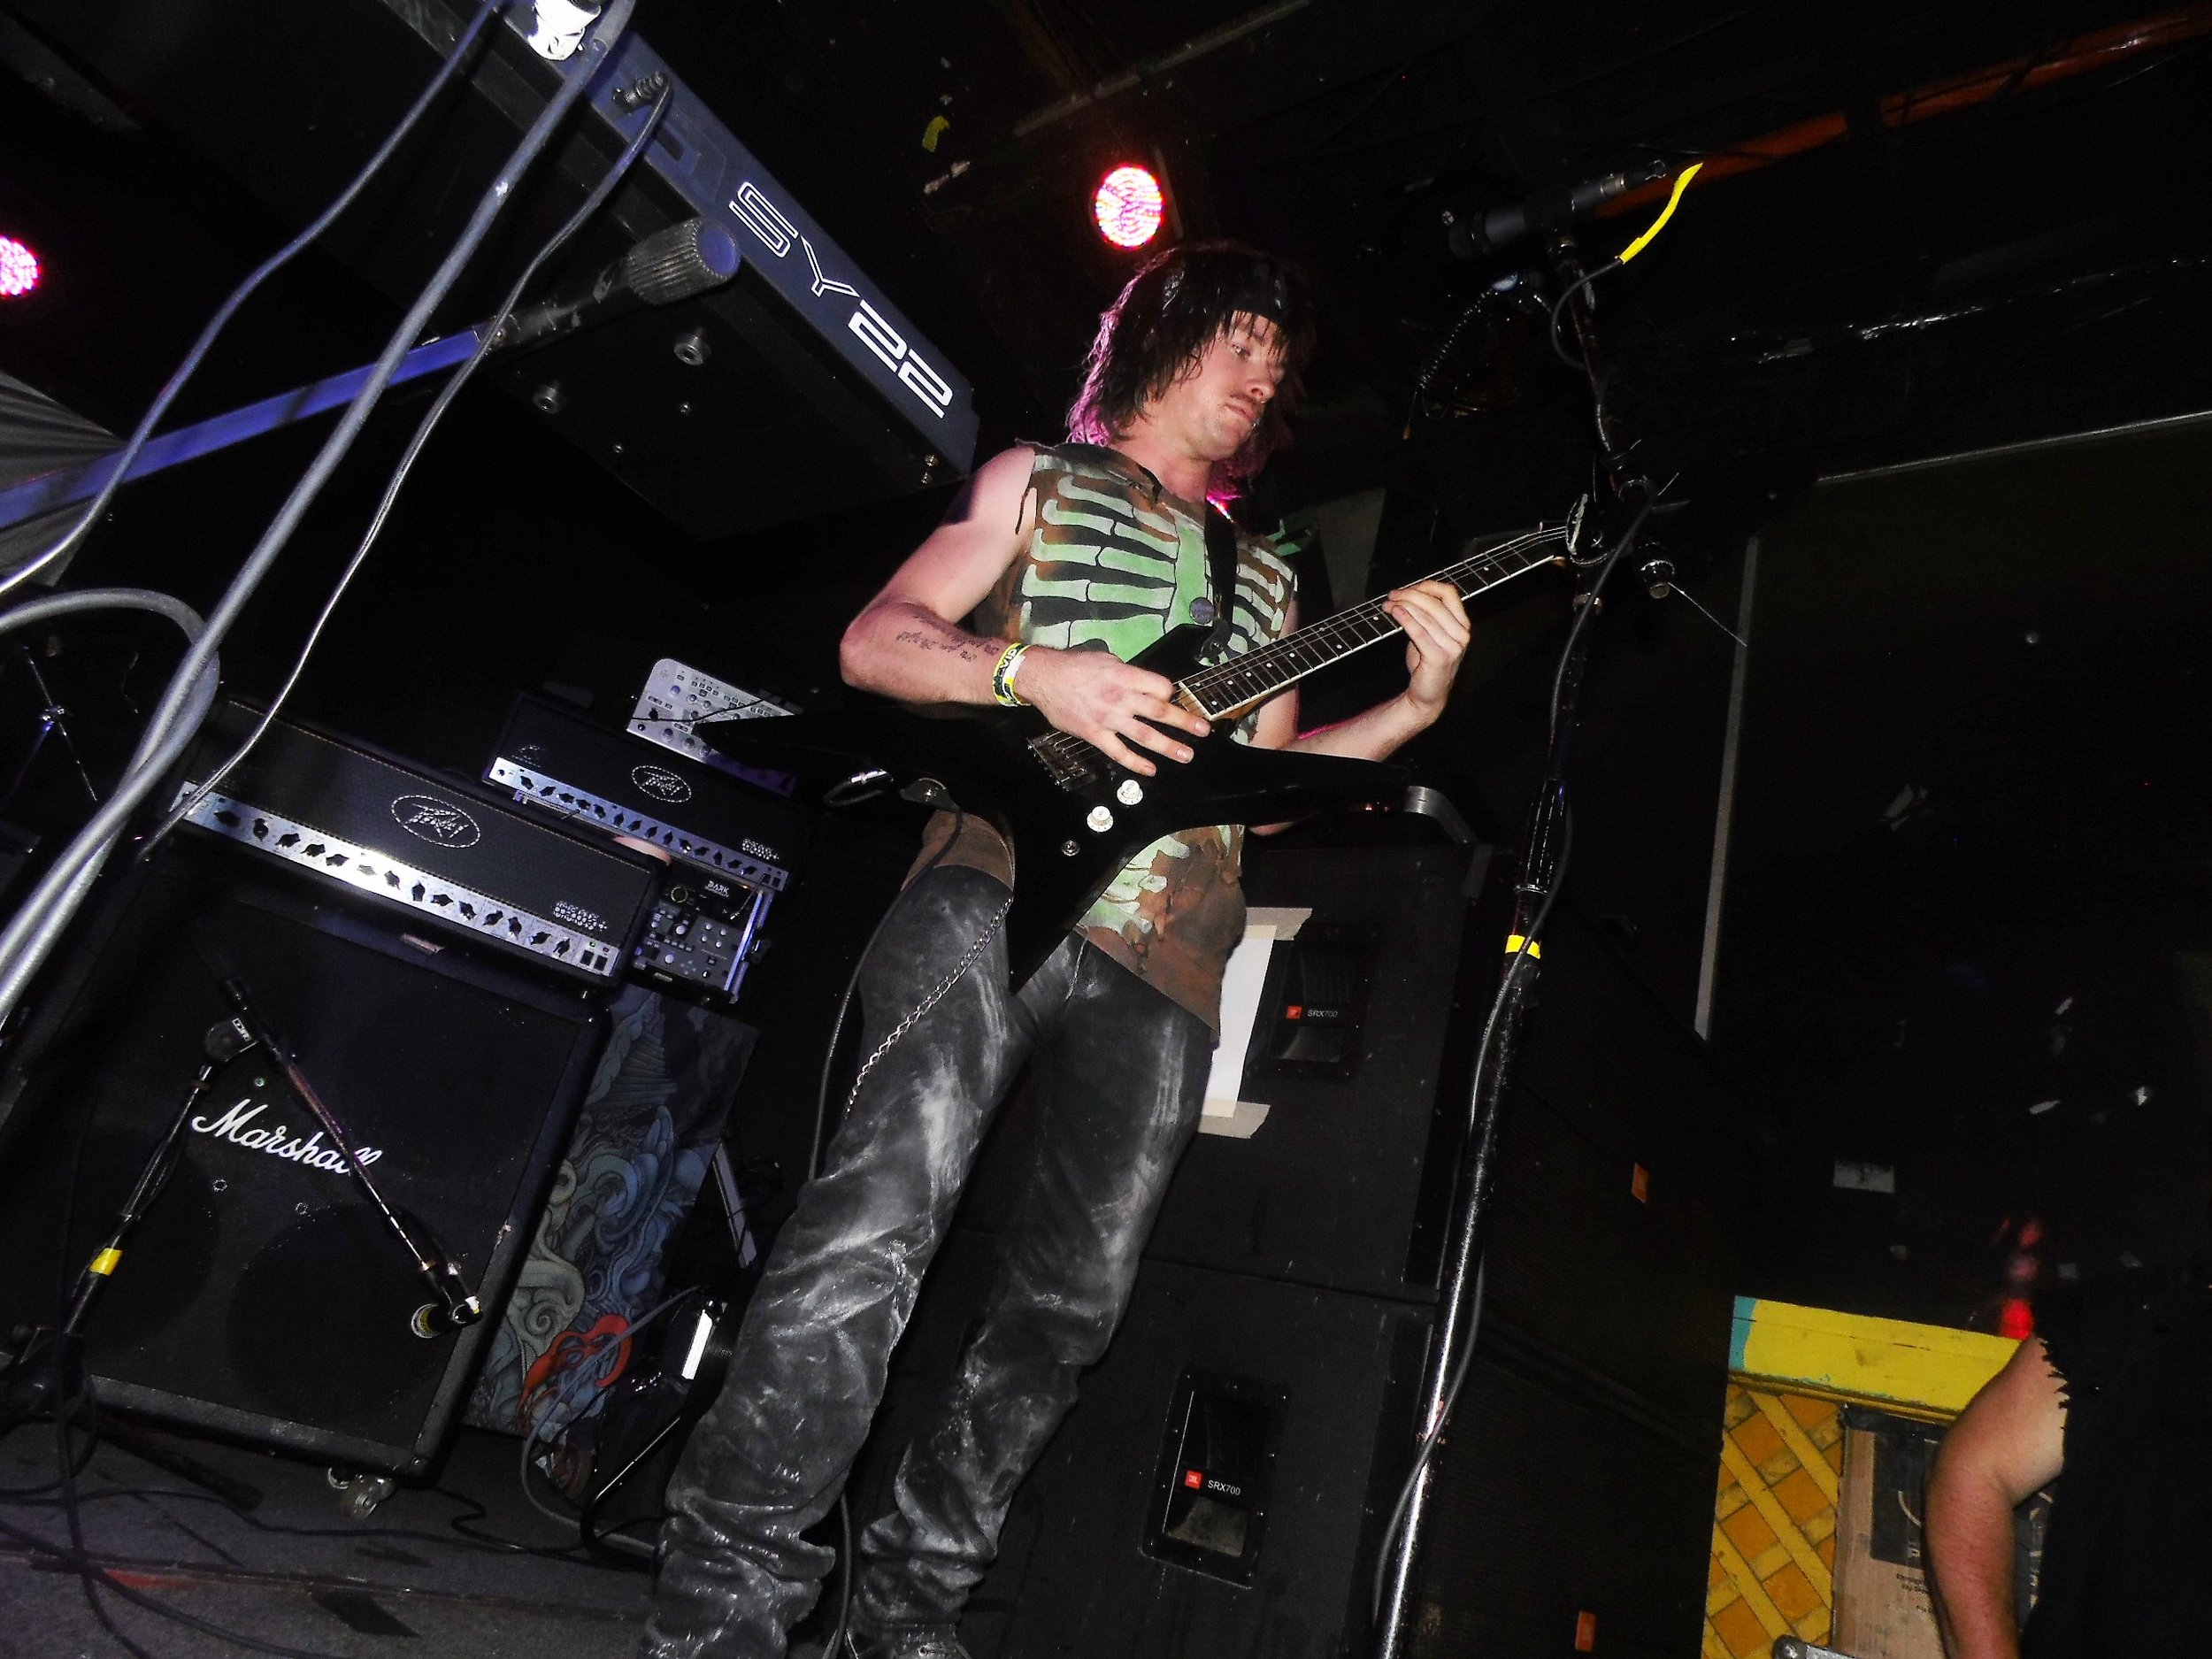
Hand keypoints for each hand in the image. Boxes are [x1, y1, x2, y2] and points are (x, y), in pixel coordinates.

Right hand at [1016, 647, 1211, 775]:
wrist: (1043, 678)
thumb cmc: (1074, 665)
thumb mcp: (1105, 659)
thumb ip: (1127, 673)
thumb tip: (1144, 683)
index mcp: (1125, 676)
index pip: (1160, 687)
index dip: (1170, 692)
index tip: (1174, 698)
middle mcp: (1120, 698)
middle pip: (1159, 711)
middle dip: (1184, 721)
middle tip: (1203, 730)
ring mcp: (1108, 719)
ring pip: (1144, 735)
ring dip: (1168, 746)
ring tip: (1186, 754)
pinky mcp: (1095, 735)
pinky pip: (1119, 752)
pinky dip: (1135, 762)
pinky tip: (1151, 770)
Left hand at [1384, 580, 1471, 717]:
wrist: (1428, 694)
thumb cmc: (1427, 662)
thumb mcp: (1430, 634)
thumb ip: (1425, 615)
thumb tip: (1406, 594)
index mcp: (1462, 624)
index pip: (1449, 593)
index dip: (1427, 586)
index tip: (1407, 588)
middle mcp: (1461, 634)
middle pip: (1435, 602)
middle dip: (1410, 595)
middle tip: (1392, 595)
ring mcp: (1453, 647)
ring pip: (1426, 616)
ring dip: (1404, 606)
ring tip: (1389, 604)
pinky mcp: (1439, 657)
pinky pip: (1420, 632)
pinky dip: (1406, 619)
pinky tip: (1395, 613)